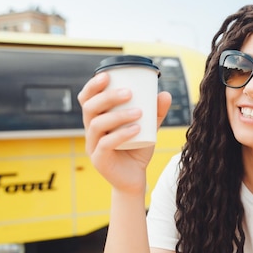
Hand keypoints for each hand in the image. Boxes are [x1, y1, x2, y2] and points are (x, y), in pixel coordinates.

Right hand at [78, 72, 171, 194]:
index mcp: (98, 119)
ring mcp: (92, 145)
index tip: (107, 75)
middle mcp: (91, 131)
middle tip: (129, 93)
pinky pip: (105, 144)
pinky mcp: (99, 160)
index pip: (87, 98)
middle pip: (89, 108)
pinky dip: (121, 134)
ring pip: (96, 125)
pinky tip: (136, 129)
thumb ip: (156, 113)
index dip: (92, 86)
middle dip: (107, 97)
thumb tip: (165, 94)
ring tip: (139, 112)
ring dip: (118, 115)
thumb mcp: (149, 128)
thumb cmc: (137, 149)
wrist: (135, 178)